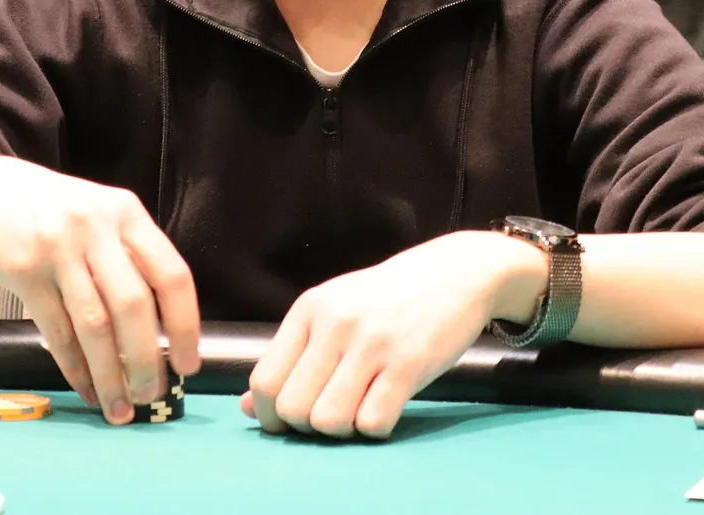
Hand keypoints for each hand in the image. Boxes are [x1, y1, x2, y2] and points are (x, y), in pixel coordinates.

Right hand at [0, 156, 200, 423]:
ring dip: (110, 374)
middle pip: (133, 305)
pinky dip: (74, 366)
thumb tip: (165, 330)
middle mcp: (96, 228)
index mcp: (127, 213)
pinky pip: (56, 330)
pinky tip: (86, 387)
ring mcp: (58, 249)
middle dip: (146, 360)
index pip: (171, 274)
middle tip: (152, 396)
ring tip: (119, 407)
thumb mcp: (102, 214)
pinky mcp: (24, 271)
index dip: (184, 324)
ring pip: (93, 325)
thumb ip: (132, 255)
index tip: (188, 364)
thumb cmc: (57, 210)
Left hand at [241, 230, 543, 439]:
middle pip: (291, 408)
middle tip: (328, 415)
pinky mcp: (409, 363)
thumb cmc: (388, 297)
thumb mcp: (334, 310)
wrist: (456, 272)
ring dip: (341, 430)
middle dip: (304, 427)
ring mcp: (372, 343)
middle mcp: (336, 324)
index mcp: (310, 309)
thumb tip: (248, 407)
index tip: (288, 419)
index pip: (264, 380)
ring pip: (328, 421)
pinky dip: (375, 428)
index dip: (269, 413)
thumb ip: (292, 355)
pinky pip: (372, 423)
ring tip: (357, 411)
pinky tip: (385, 407)